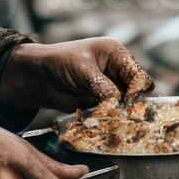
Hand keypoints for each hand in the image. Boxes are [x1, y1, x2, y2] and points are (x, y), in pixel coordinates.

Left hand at [0, 38, 154, 113]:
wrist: (39, 77)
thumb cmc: (60, 61)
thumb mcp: (84, 70)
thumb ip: (103, 87)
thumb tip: (119, 105)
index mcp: (117, 55)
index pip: (139, 76)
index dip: (137, 91)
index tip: (127, 103)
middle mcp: (118, 72)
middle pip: (138, 93)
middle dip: (132, 105)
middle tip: (122, 115)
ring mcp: (111, 89)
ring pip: (127, 107)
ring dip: (120, 116)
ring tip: (110, 121)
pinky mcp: (101, 104)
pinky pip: (113, 116)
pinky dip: (109, 121)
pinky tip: (101, 124)